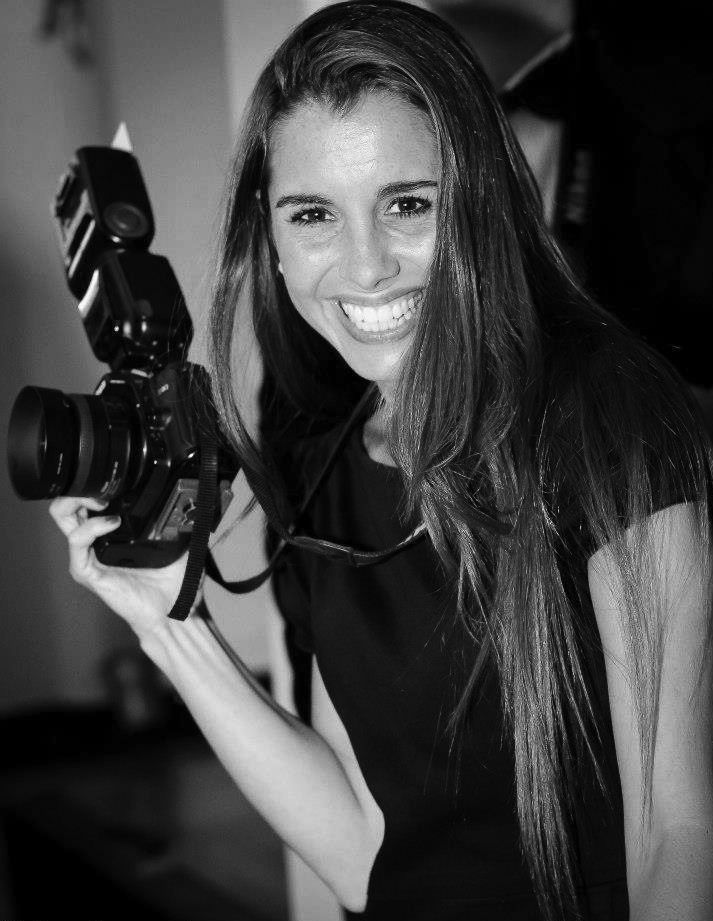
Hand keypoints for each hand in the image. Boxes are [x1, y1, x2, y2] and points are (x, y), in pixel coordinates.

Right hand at [49, 496, 197, 638]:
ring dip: (78, 503)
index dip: (96, 486)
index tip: (117, 478)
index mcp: (111, 535)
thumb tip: (199, 495)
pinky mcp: (88, 574)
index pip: (89, 502)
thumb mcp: (181, 542)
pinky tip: (111, 523)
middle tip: (102, 488)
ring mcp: (88, 558)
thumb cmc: (173, 583)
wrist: (173, 613)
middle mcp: (95, 544)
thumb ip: (182, 519)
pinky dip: (91, 529)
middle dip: (79, 489)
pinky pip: (78, 545)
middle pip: (67, 505)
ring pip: (64, 519)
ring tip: (102, 500)